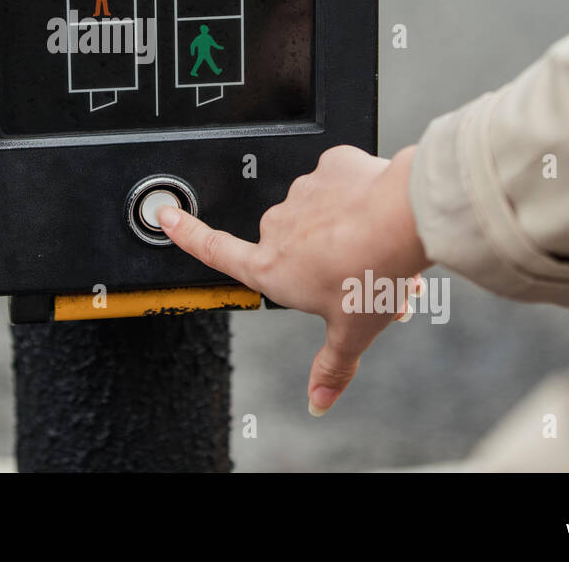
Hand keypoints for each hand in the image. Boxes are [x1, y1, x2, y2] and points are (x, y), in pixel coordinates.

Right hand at [158, 145, 428, 415]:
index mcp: (272, 268)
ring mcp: (302, 193)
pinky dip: (356, 195)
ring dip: (345, 228)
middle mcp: (279, 227)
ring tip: (383, 251)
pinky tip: (376, 211)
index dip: (187, 234)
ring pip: (322, 211)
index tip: (166, 215)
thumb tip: (318, 401)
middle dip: (323, 256)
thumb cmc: (370, 274)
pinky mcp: (329, 167)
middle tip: (361, 276)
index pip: (215, 249)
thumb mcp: (351, 332)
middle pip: (292, 242)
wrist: (403, 221)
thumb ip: (331, 368)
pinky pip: (338, 181)